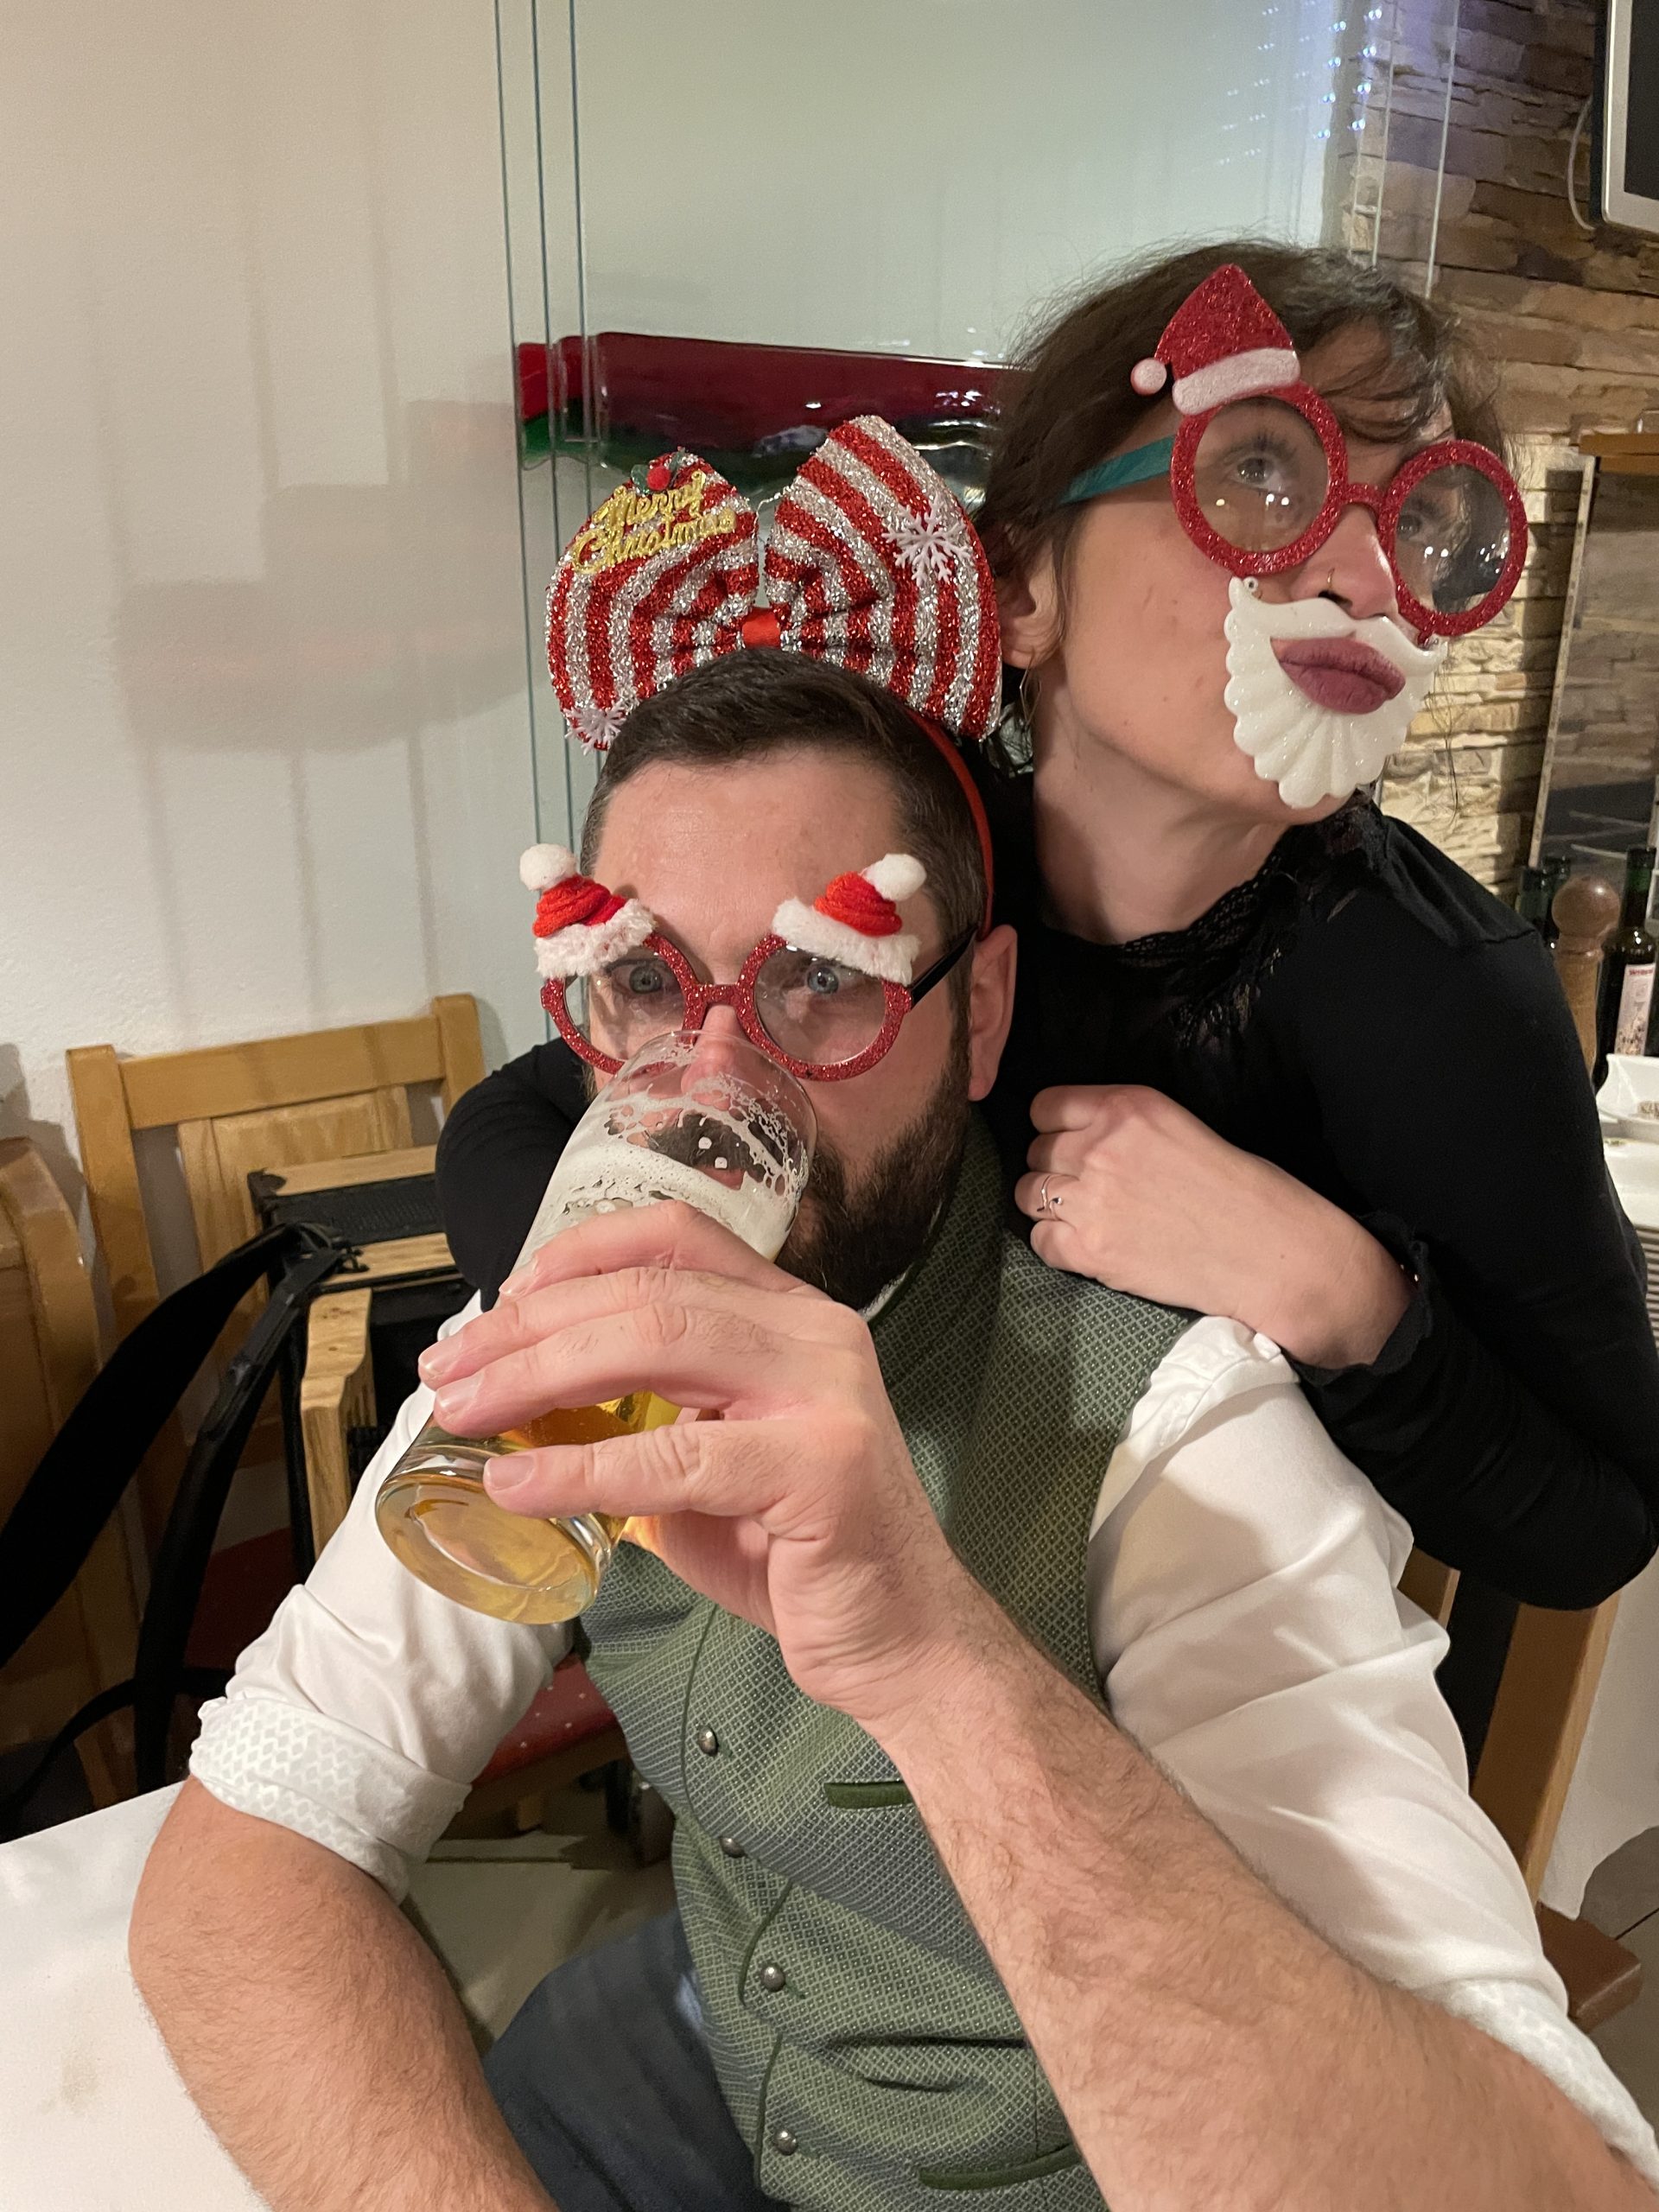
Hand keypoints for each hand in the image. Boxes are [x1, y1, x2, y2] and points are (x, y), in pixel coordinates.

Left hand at [416, 1205, 973, 1731]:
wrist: (901, 1641)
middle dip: (530, 1326)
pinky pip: (675, 1458)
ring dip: (539, 1374)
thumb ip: (642, 1419)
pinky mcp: (822, 1467)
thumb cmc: (799, 1554)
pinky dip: (580, 1468)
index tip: (505, 1296)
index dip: (579, 1252)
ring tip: (466, 1413)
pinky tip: (519, 1488)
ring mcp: (826, 1393)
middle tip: (452, 1371)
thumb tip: (523, 1408)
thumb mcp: (710, 1463)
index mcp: (790, 1316)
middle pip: (648, 1290)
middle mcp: (815, 1332)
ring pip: (658, 1341)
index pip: (677, 1236)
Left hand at [1014, 1085, 1409, 1367]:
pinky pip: (1040, 1241)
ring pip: (1028, 1194)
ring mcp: (1091, 1199)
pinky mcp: (1090, 1250)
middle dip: (1055, 1168)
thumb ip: (1127, 1128)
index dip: (1054, 1127)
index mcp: (1128, 1107)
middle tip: (1087, 1189)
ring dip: (1049, 1206)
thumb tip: (1082, 1140)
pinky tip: (1089, 1248)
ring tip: (1085, 1218)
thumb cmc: (1244, 1191)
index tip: (1068, 1143)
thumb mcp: (1183, 1128)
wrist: (1272, 1253)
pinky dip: (1056, 1246)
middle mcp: (1102, 1146)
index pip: (1046, 1106)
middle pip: (1036, 1151)